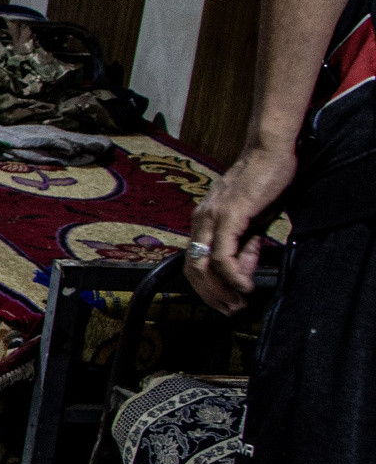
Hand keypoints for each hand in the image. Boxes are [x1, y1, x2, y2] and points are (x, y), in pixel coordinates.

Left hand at [187, 143, 295, 314]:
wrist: (270, 153)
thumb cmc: (264, 183)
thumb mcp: (253, 221)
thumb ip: (246, 245)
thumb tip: (243, 272)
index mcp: (203, 220)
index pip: (193, 262)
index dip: (206, 288)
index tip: (223, 303)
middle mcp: (201, 219)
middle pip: (192, 268)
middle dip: (210, 295)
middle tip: (231, 310)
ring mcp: (212, 217)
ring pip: (203, 265)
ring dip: (220, 290)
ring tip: (239, 303)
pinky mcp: (228, 215)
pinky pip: (223, 255)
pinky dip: (232, 276)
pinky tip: (245, 286)